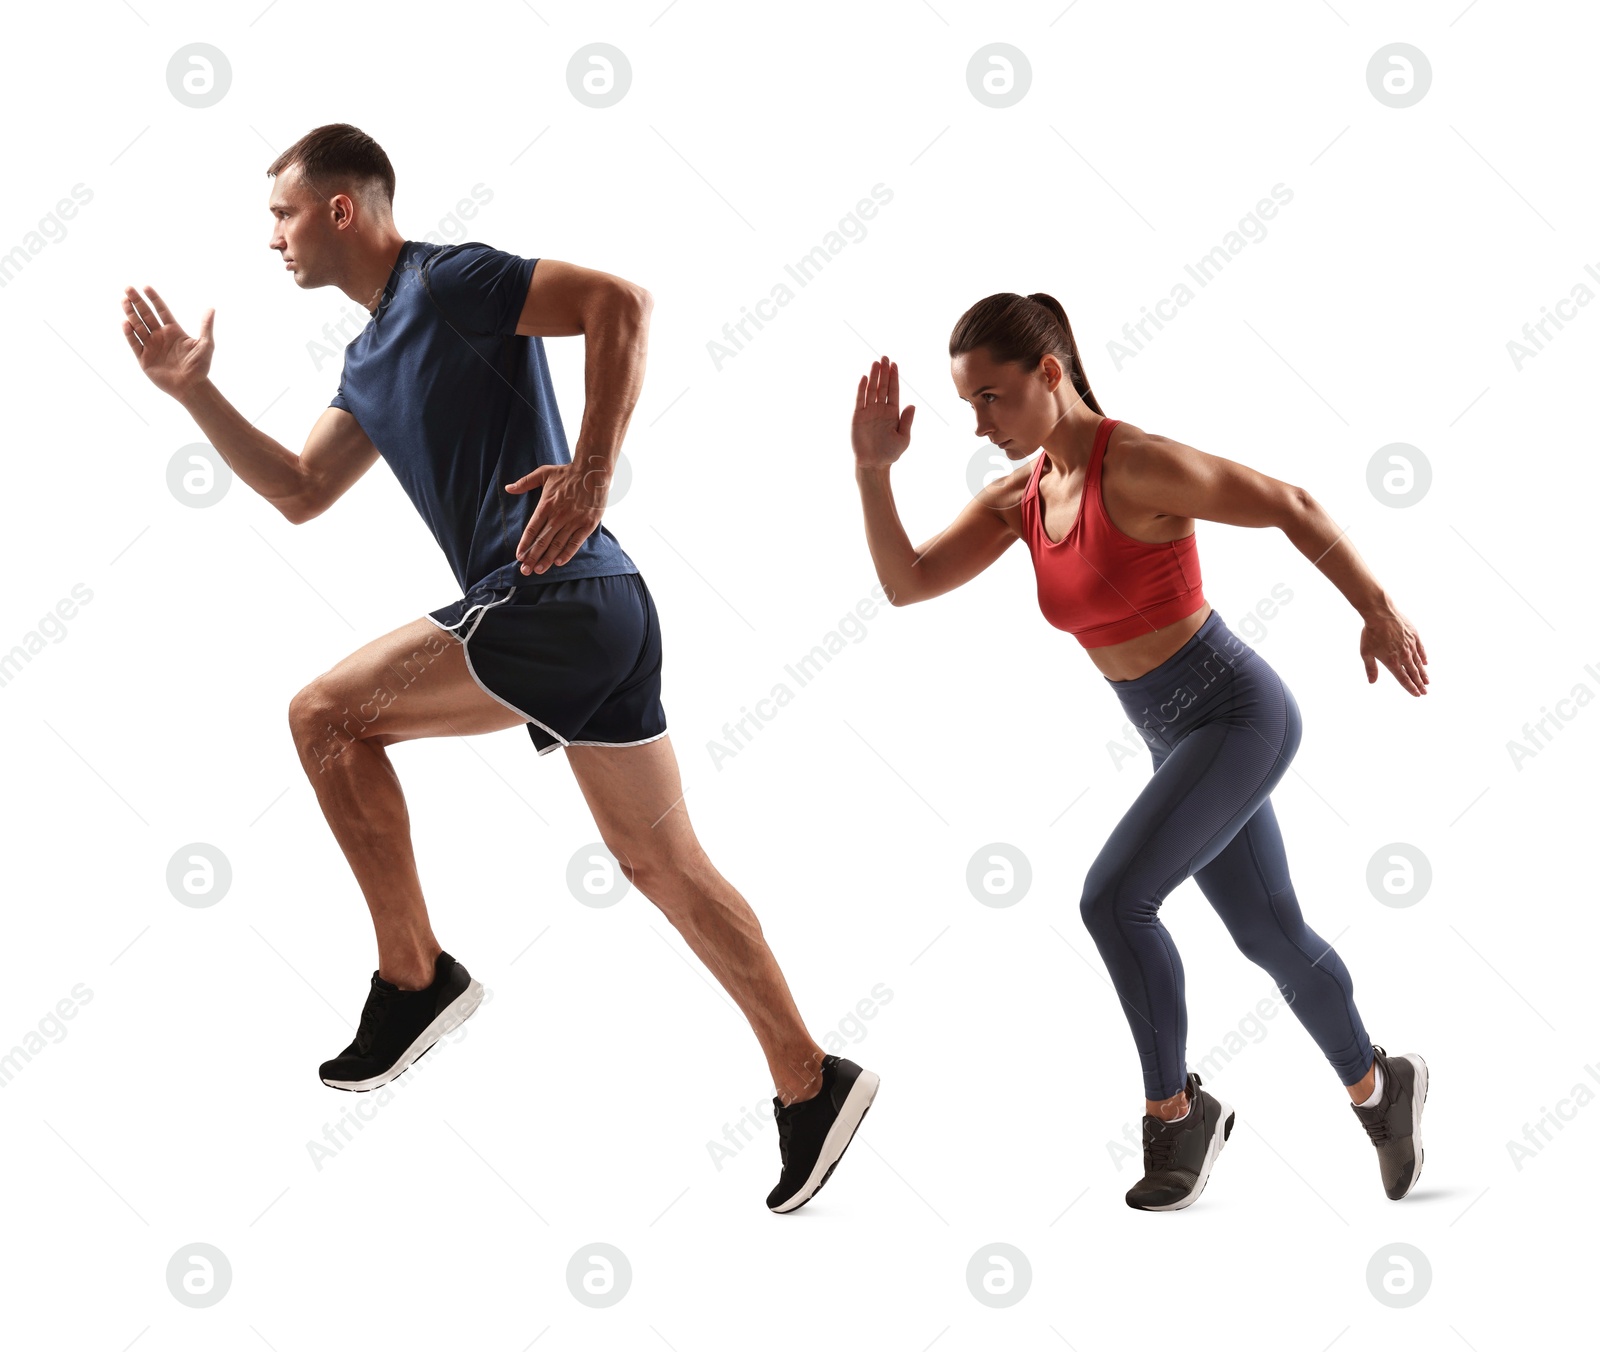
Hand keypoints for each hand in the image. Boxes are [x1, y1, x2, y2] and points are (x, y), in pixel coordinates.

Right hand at [121, 285, 213, 397]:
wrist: (191, 386)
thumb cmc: (200, 367)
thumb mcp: (206, 345)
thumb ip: (206, 326)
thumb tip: (211, 308)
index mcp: (174, 331)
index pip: (161, 310)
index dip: (154, 299)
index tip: (146, 287)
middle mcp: (160, 336)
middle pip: (146, 315)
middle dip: (137, 302)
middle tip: (128, 288)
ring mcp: (151, 347)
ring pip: (138, 327)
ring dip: (131, 314)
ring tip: (124, 300)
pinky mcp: (144, 359)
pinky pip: (135, 344)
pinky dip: (130, 334)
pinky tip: (126, 323)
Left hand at [505, 459, 606, 574]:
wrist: (593, 470)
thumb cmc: (567, 472)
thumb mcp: (543, 473)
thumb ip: (525, 482)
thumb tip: (508, 488)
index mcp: (546, 504)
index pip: (532, 528)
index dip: (525, 544)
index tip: (519, 556)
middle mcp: (558, 515)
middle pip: (542, 540)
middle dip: (532, 557)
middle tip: (525, 571)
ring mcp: (574, 520)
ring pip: (557, 544)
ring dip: (547, 559)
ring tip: (538, 570)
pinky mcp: (588, 524)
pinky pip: (575, 542)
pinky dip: (567, 554)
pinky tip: (558, 563)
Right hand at [853, 355, 915, 470]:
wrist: (874, 464)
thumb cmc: (890, 453)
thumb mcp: (903, 438)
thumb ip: (907, 421)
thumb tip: (912, 405)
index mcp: (893, 412)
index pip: (893, 391)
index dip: (894, 377)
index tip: (894, 364)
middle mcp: (880, 409)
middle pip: (882, 386)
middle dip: (884, 372)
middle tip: (885, 357)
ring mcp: (869, 412)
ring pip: (871, 390)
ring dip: (873, 376)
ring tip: (876, 363)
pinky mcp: (858, 416)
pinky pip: (860, 400)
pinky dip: (861, 389)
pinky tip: (864, 378)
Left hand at [1360, 606, 1428, 694]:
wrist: (1381, 614)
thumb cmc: (1371, 633)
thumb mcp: (1366, 653)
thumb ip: (1370, 668)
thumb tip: (1371, 682)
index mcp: (1392, 662)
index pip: (1404, 679)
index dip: (1410, 688)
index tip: (1417, 694)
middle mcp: (1404, 656)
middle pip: (1414, 673)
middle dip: (1419, 684)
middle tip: (1425, 692)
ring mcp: (1411, 646)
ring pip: (1419, 663)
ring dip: (1423, 673)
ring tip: (1427, 681)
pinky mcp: (1415, 636)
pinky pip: (1421, 649)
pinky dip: (1423, 657)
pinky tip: (1426, 662)